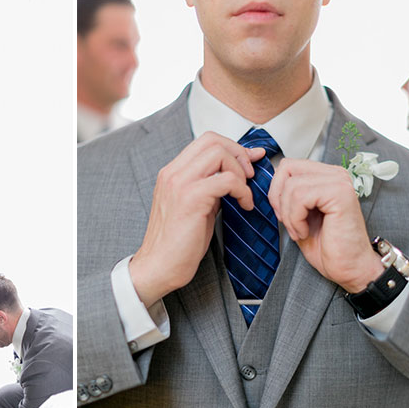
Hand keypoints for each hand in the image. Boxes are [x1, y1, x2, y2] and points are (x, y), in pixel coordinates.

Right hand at [129, 132, 265, 305]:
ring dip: (240, 172)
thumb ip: (213, 187)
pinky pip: (227, 180)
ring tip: (243, 193)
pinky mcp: (190, 199)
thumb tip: (239, 173)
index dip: (232, 147)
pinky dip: (242, 190)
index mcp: (171, 173)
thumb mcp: (197, 207)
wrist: (159, 266)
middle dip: (238, 155)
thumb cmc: (178, 243)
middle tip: (248, 177)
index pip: (205, 141)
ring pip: (219, 154)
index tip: (249, 161)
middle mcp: (172, 173)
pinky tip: (244, 206)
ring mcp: (179, 184)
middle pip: (213, 141)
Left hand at [268, 158, 382, 292]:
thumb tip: (270, 184)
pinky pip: (300, 196)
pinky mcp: (340, 193)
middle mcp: (334, 174)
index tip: (283, 214)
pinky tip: (305, 231)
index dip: (276, 191)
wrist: (347, 266)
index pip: (287, 166)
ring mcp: (339, 181)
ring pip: (291, 185)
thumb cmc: (326, 245)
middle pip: (286, 169)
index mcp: (325, 176)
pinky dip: (295, 218)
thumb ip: (288, 195)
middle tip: (289, 222)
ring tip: (300, 230)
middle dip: (278, 199)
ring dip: (288, 214)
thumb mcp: (298, 215)